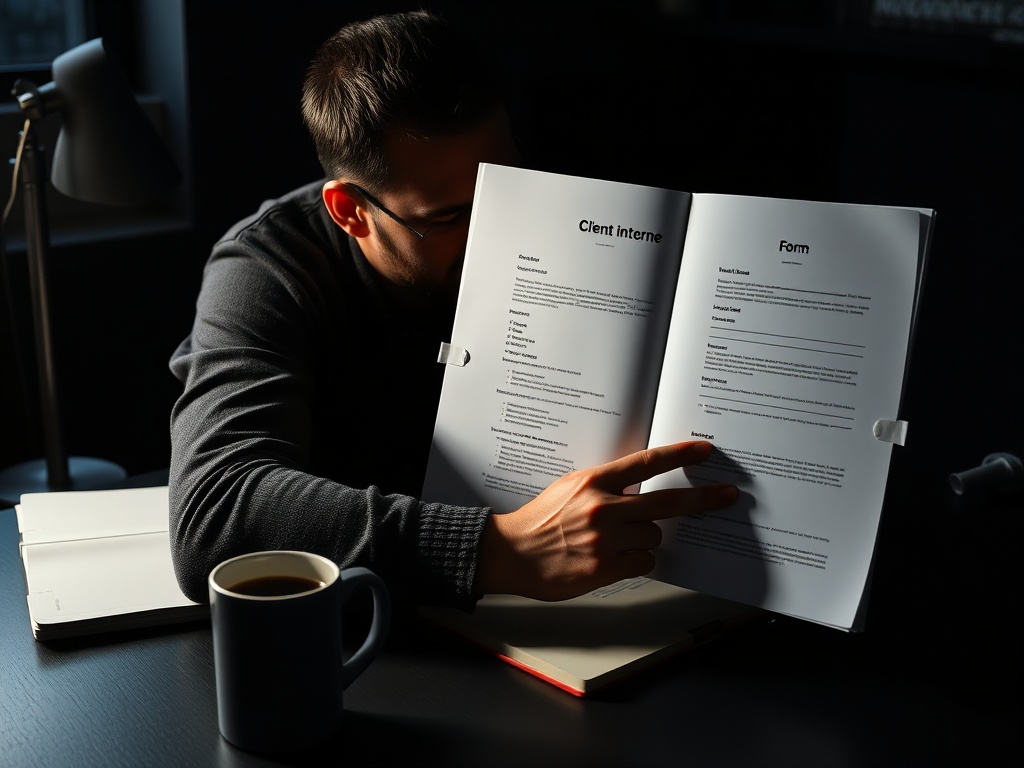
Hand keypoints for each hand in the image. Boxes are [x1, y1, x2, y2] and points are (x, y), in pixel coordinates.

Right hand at [475, 440, 737, 600]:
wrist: (512, 553)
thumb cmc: (540, 520)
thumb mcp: (570, 488)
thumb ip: (605, 485)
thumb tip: (641, 486)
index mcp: (593, 482)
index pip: (646, 463)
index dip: (679, 455)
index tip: (704, 451)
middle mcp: (602, 508)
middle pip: (666, 502)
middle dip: (702, 499)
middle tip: (727, 495)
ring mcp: (605, 539)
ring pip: (654, 536)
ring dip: (645, 539)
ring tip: (616, 541)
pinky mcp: (605, 567)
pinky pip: (644, 562)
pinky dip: (636, 561)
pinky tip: (613, 559)